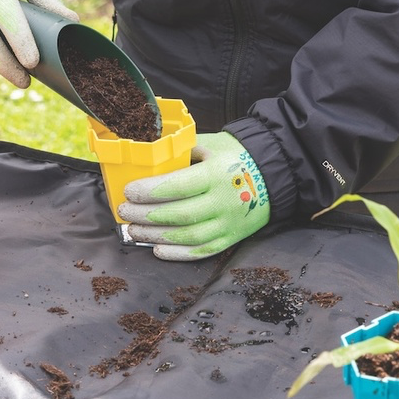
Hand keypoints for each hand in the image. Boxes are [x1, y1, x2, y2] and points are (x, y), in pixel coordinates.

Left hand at [117, 132, 270, 260]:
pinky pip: (202, 251)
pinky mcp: (231, 238)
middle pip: (178, 215)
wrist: (274, 172)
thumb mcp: (209, 144)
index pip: (177, 187)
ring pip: (187, 236)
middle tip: (124, 211)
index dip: (149, 192)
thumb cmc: (235, 155)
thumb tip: (147, 157)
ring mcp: (228, 223)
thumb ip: (180, 151)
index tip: (128, 191)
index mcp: (216, 174)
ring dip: (155, 236)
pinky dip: (177, 254)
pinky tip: (157, 249)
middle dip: (145, 215)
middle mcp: (223, 202)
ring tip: (134, 230)